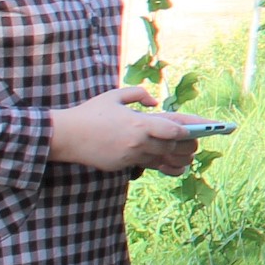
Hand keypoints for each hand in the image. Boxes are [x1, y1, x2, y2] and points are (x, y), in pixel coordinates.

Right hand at [49, 85, 200, 173]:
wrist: (65, 136)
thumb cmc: (90, 113)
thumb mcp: (114, 96)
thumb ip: (138, 95)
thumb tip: (155, 102)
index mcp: (138, 123)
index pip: (171, 128)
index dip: (188, 130)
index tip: (199, 129)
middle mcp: (137, 142)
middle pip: (172, 146)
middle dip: (188, 145)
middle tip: (199, 142)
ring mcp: (130, 156)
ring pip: (163, 159)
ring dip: (180, 158)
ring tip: (192, 156)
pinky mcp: (122, 166)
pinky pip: (150, 167)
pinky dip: (166, 168)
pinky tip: (178, 169)